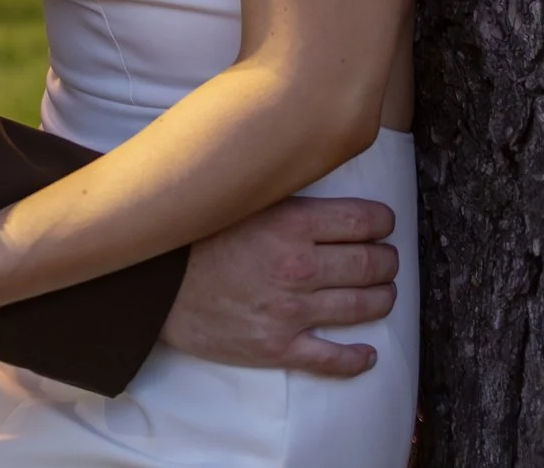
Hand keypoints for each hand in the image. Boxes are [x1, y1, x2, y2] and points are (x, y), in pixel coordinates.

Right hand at [160, 196, 399, 377]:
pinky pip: (332, 358)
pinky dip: (356, 358)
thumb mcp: (246, 202)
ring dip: (382, 299)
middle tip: (386, 260)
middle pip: (372, 263)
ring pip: (362, 306)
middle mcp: (299, 266)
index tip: (383, 225)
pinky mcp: (277, 346)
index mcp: (293, 223)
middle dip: (387, 261)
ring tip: (383, 294)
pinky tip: (367, 354)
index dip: (383, 222)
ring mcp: (291, 310)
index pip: (365, 220)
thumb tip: (320, 184)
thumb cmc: (198, 238)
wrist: (156, 285)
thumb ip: (287, 198)